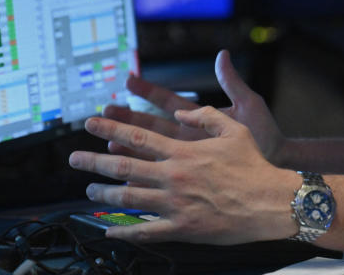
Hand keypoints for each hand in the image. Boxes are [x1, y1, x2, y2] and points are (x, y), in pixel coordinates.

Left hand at [68, 107, 298, 244]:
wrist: (270, 201)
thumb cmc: (254, 164)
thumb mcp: (234, 128)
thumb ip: (205, 116)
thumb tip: (183, 112)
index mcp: (183, 151)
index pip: (137, 136)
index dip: (110, 128)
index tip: (91, 123)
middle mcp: (173, 176)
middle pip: (123, 166)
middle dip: (93, 161)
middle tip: (74, 158)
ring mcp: (174, 203)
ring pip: (128, 198)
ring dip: (103, 194)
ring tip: (88, 191)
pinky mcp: (181, 228)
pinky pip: (146, 231)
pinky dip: (124, 231)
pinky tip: (110, 231)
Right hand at [103, 50, 286, 163]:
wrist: (280, 165)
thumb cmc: (267, 135)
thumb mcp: (250, 105)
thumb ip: (232, 81)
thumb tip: (222, 54)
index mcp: (200, 119)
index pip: (169, 101)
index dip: (149, 91)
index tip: (128, 79)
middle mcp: (189, 138)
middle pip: (152, 126)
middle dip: (128, 118)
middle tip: (104, 112)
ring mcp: (188, 159)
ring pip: (151, 153)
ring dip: (129, 147)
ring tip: (108, 143)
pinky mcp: (191, 180)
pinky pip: (163, 179)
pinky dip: (144, 179)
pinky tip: (126, 180)